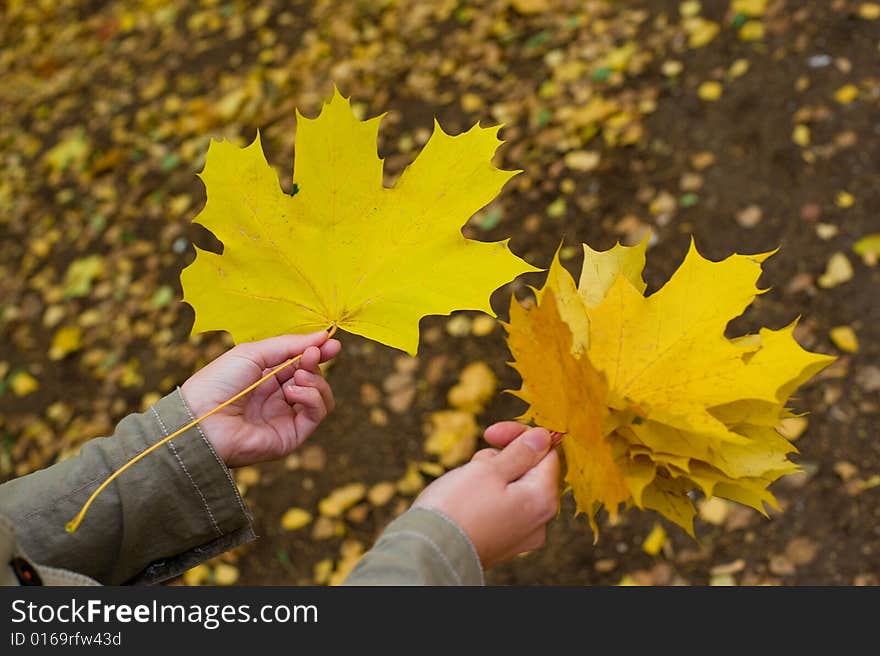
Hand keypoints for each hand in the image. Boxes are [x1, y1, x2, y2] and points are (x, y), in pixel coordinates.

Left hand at [181, 332, 340, 467]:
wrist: (201, 420)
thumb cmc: (218, 383)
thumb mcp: (253, 353)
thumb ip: (289, 345)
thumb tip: (323, 336)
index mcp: (266, 378)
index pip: (301, 364)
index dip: (317, 353)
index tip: (331, 343)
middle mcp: (278, 398)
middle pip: (313, 378)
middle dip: (316, 364)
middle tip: (312, 356)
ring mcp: (285, 417)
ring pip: (321, 397)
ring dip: (316, 382)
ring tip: (297, 378)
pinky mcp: (291, 436)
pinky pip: (316, 414)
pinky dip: (311, 399)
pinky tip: (291, 394)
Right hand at [413, 422, 559, 568]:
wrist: (428, 552)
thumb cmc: (457, 508)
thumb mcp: (489, 469)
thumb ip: (521, 451)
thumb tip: (545, 436)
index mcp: (543, 500)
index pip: (546, 453)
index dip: (520, 437)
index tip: (491, 433)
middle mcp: (539, 521)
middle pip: (530, 472)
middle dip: (502, 458)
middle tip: (474, 462)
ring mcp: (521, 535)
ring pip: (513, 488)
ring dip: (491, 477)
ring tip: (465, 485)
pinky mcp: (502, 542)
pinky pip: (502, 507)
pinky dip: (486, 497)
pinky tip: (465, 500)